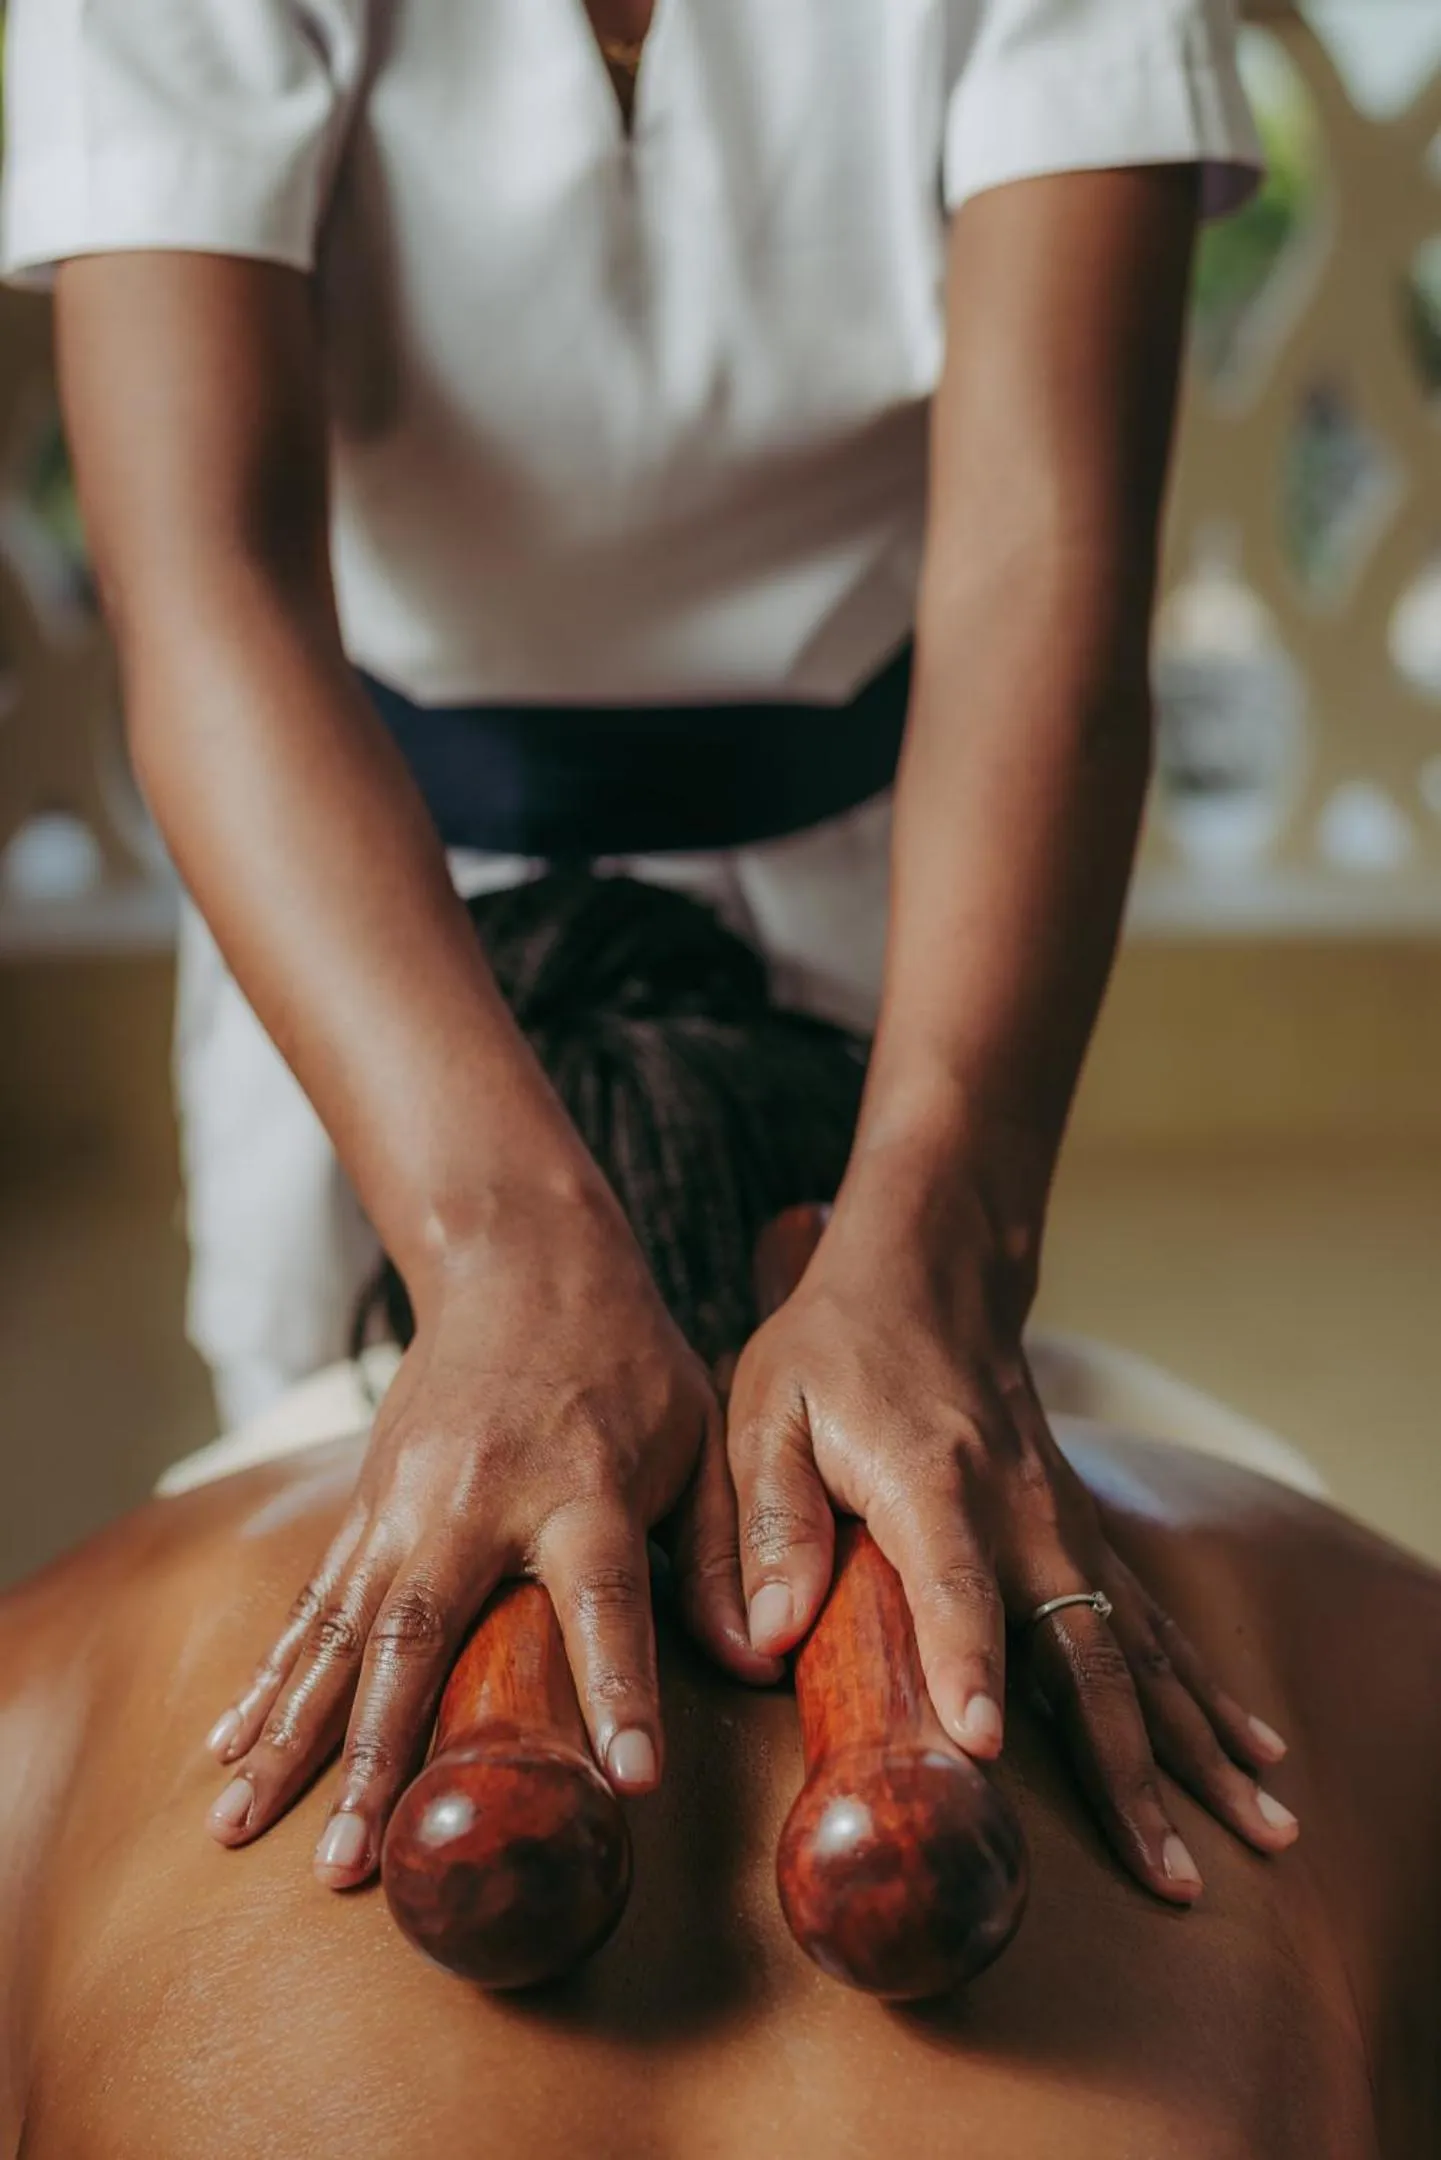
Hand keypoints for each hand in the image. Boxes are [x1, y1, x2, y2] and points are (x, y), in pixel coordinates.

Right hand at [202, 1175, 773, 1887]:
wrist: (519, 1256)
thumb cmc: (628, 1358)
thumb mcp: (703, 1432)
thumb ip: (725, 1547)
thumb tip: (762, 1658)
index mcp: (583, 1487)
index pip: (606, 1602)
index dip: (620, 1691)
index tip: (629, 1781)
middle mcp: (478, 1501)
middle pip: (425, 1638)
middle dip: (378, 1755)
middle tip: (346, 1866)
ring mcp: (406, 1504)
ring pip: (342, 1632)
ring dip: (294, 1735)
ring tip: (242, 1827)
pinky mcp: (365, 1504)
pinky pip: (310, 1601)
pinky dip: (269, 1676)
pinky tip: (229, 1744)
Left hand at [726, 1174, 1297, 1904]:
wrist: (930, 1275)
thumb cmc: (832, 1351)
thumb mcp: (765, 1411)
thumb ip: (763, 1521)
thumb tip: (761, 1639)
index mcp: (931, 1482)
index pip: (952, 1585)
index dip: (965, 1662)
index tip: (980, 1744)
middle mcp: (1020, 1510)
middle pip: (1082, 1647)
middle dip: (1126, 1764)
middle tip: (1164, 1872)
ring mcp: (1066, 1524)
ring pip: (1143, 1649)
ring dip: (1195, 1747)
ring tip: (1256, 1836)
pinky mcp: (1083, 1533)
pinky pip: (1156, 1623)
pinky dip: (1203, 1692)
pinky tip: (1251, 1755)